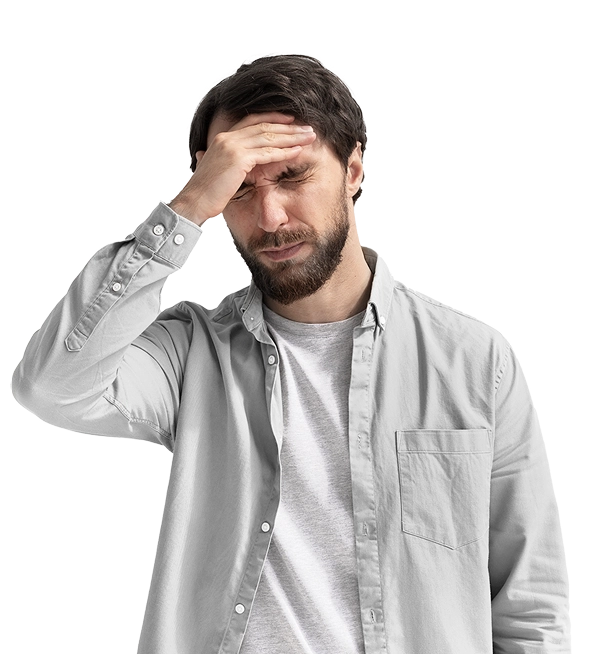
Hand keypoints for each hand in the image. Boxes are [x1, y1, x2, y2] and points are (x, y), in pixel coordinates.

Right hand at [169, 112, 315, 224]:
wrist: (194, 202)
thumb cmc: (206, 192)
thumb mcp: (219, 171)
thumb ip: (228, 162)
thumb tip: (237, 164)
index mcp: (223, 138)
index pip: (252, 121)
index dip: (273, 119)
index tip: (291, 121)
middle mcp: (227, 138)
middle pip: (264, 126)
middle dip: (289, 127)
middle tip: (307, 128)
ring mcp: (232, 147)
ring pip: (269, 137)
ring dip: (292, 137)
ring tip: (309, 137)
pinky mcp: (238, 159)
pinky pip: (267, 153)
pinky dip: (285, 152)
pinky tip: (298, 151)